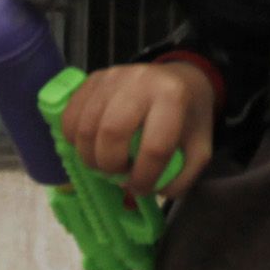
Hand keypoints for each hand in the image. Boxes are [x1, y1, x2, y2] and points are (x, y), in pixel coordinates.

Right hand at [55, 60, 218, 202]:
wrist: (181, 80)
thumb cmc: (188, 118)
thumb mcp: (199, 150)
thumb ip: (180, 179)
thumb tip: (142, 193)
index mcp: (173, 97)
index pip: (154, 147)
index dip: (144, 177)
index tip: (141, 188)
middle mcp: (140, 81)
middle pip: (111, 133)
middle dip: (111, 166)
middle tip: (119, 174)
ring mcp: (113, 77)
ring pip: (86, 127)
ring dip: (90, 157)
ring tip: (106, 162)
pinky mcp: (93, 78)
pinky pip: (70, 116)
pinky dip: (75, 140)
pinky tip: (92, 146)